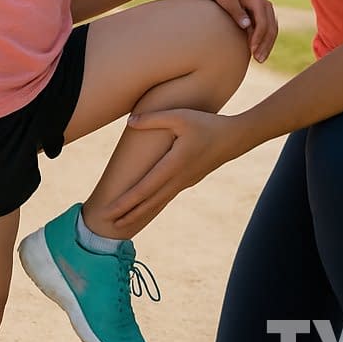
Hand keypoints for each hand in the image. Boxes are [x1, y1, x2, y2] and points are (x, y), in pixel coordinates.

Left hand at [107, 108, 237, 235]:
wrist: (235, 138)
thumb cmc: (207, 124)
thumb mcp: (180, 116)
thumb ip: (154, 118)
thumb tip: (131, 121)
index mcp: (173, 165)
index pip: (144, 189)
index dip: (125, 201)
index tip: (109, 212)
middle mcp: (178, 178)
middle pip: (148, 202)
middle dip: (128, 214)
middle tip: (107, 226)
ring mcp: (184, 182)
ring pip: (158, 202)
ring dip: (139, 213)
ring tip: (122, 222)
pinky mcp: (189, 180)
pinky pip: (166, 197)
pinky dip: (152, 205)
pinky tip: (145, 207)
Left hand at [212, 0, 277, 62]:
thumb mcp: (227, 0)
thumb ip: (236, 11)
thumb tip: (246, 25)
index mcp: (257, 2)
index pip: (263, 22)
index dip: (259, 37)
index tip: (252, 49)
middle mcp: (266, 6)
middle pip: (271, 29)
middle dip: (266, 45)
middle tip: (258, 59)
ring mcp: (266, 12)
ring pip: (272, 32)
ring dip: (267, 46)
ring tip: (260, 60)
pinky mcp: (263, 17)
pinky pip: (268, 32)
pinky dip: (265, 43)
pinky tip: (259, 53)